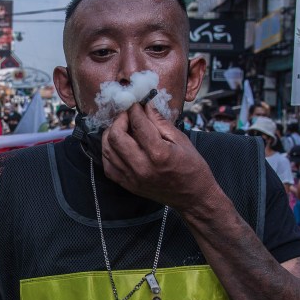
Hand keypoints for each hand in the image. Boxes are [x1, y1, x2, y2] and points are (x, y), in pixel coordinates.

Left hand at [101, 101, 218, 211]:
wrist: (192, 197)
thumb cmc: (191, 167)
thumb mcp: (180, 140)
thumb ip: (160, 122)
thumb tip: (145, 105)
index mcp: (158, 154)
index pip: (137, 124)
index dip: (134, 109)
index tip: (136, 102)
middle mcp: (141, 167)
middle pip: (115, 136)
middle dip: (119, 119)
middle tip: (128, 115)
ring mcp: (132, 178)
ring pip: (107, 149)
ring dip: (111, 133)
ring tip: (122, 127)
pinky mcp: (127, 185)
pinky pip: (108, 165)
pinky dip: (109, 151)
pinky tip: (118, 144)